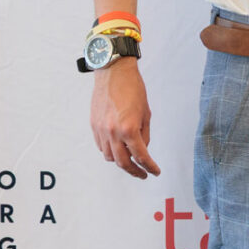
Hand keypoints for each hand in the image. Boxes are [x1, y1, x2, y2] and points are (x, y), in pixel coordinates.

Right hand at [89, 59, 159, 178]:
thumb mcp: (146, 113)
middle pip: (122, 162)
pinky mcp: (93, 126)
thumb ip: (144, 134)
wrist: (113, 73)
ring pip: (109, 156)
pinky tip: (119, 148)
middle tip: (143, 174)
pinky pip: (101, 146)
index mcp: (129, 129)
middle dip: (134, 171)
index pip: (141, 156)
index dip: (149, 167)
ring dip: (121, 161)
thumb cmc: (133, 89)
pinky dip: (110, 151)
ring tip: (132, 161)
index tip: (154, 172)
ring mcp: (100, 130)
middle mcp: (112, 132)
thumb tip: (142, 149)